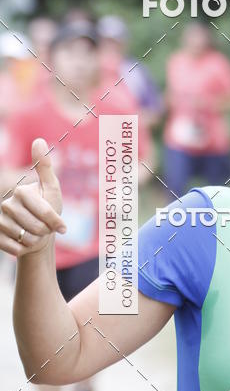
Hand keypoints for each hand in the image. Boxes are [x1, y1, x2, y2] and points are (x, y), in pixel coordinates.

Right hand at [0, 138, 66, 256]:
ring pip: (25, 239)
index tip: (62, 228)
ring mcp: (0, 220)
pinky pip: (14, 248)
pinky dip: (23, 250)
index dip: (56, 222)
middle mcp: (6, 204)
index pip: (44, 212)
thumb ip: (46, 167)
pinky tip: (24, 243)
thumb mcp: (51, 188)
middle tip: (45, 228)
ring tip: (35, 234)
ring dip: (35, 241)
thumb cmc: (47, 209)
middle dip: (46, 231)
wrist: (36, 233)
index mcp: (21, 191)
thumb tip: (38, 140)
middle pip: (36, 226)